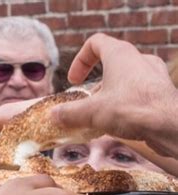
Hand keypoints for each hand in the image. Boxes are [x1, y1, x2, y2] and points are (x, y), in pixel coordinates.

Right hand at [51, 33, 177, 157]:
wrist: (171, 126)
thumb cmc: (132, 109)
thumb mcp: (91, 112)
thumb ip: (69, 113)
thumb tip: (53, 116)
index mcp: (120, 55)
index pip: (96, 43)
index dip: (80, 60)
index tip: (74, 81)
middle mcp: (139, 60)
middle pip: (112, 63)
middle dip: (96, 84)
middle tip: (87, 101)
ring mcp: (154, 76)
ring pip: (127, 79)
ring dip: (111, 94)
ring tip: (102, 115)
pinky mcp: (163, 93)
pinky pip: (140, 93)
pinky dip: (126, 105)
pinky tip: (120, 124)